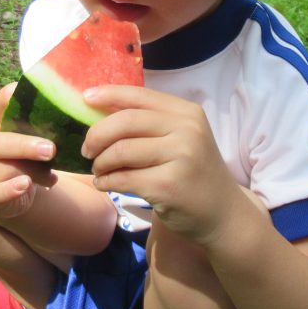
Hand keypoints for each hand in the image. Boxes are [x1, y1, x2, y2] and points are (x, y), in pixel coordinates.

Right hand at [0, 83, 58, 220]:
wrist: (3, 194)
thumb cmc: (16, 158)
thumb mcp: (20, 139)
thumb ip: (31, 126)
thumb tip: (63, 110)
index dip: (4, 99)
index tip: (18, 89)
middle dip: (24, 145)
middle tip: (50, 148)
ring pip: (3, 170)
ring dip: (31, 172)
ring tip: (50, 173)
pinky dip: (12, 189)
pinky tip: (26, 185)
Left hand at [81, 86, 240, 244]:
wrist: (222, 214)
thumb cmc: (193, 172)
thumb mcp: (180, 138)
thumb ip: (149, 121)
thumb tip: (99, 106)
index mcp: (187, 112)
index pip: (140, 96)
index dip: (109, 94)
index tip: (85, 99)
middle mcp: (187, 130)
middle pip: (125, 122)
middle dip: (97, 135)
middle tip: (87, 150)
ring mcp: (181, 157)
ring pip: (121, 151)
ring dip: (101, 162)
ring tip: (99, 171)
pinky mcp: (169, 186)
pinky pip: (123, 179)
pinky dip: (106, 181)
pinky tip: (105, 184)